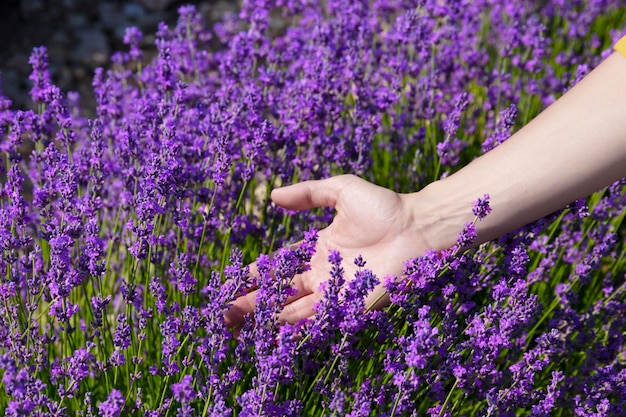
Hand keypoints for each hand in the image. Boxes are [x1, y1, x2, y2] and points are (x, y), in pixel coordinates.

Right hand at [223, 174, 430, 327]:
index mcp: (318, 250)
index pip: (278, 266)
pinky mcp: (350, 305)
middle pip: (279, 293)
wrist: (418, 227)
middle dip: (251, 304)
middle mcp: (322, 275)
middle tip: (225, 314)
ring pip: (291, 309)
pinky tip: (272, 336)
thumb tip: (273, 196)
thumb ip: (308, 193)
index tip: (231, 283)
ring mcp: (335, 292)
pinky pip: (317, 318)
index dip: (254, 275)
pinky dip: (294, 327)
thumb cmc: (384, 207)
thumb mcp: (340, 191)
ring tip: (237, 326)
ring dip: (265, 318)